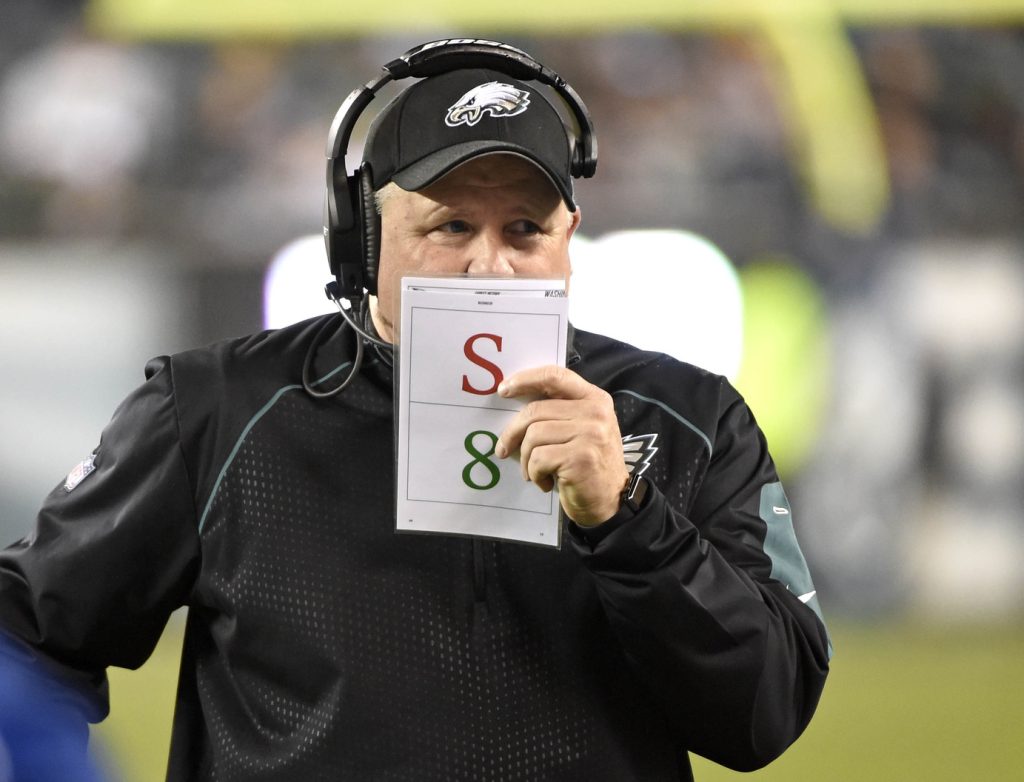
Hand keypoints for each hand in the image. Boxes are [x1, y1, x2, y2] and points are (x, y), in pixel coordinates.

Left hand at [494, 365, 628, 526]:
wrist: (610, 501)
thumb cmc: (587, 465)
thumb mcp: (582, 429)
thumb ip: (559, 411)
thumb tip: (515, 400)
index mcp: (595, 398)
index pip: (555, 376)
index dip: (525, 379)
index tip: (503, 389)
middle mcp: (596, 412)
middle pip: (536, 411)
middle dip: (512, 432)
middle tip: (503, 449)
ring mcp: (590, 434)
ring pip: (534, 436)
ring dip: (526, 459)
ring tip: (533, 472)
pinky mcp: (581, 458)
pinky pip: (539, 458)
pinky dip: (535, 473)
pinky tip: (544, 482)